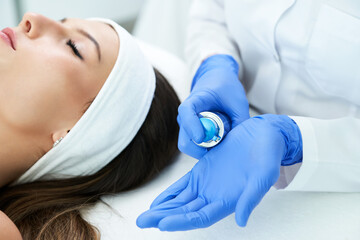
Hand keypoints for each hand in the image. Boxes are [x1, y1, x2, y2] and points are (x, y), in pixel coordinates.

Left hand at [137, 114, 302, 230]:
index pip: (201, 216)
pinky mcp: (203, 171)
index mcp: (229, 201)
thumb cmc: (268, 155)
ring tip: (145, 216)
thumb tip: (241, 220)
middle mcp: (215, 196)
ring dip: (163, 209)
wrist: (263, 135)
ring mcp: (208, 184)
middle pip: (186, 212)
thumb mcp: (264, 174)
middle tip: (142, 221)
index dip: (182, 221)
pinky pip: (182, 186)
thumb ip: (251, 197)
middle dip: (164, 218)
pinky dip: (170, 194)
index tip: (162, 223)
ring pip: (181, 201)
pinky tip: (157, 201)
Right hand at [177, 54, 248, 158]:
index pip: (186, 112)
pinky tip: (219, 141)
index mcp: (195, 100)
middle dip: (202, 149)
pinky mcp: (191, 133)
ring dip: (206, 150)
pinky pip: (195, 147)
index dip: (192, 126)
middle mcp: (186, 116)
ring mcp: (187, 126)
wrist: (216, 80)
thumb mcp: (237, 102)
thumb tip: (242, 143)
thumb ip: (241, 121)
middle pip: (185, 140)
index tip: (201, 137)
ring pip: (190, 147)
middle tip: (221, 145)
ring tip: (222, 141)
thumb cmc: (225, 87)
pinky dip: (206, 150)